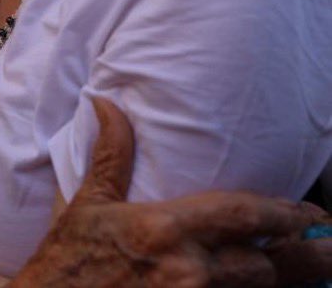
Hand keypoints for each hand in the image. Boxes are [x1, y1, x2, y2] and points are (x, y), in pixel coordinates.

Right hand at [12, 98, 326, 287]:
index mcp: (164, 229)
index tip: (309, 212)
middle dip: (305, 257)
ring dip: (288, 282)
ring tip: (318, 272)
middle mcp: (187, 270)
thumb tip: (107, 104)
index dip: (284, 212)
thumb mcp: (87, 204)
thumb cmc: (66, 260)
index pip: (243, 215)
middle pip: (267, 265)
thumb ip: (110, 155)